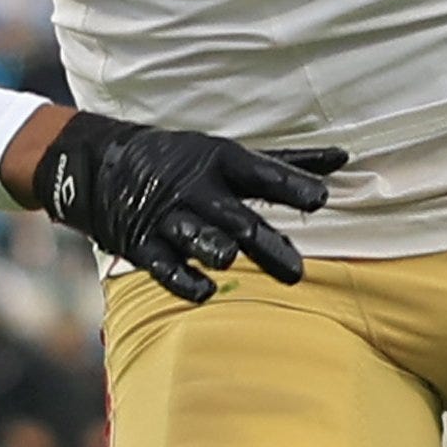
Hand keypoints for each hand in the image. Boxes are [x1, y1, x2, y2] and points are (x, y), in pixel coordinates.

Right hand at [32, 113, 345, 301]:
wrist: (101, 164)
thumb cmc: (184, 162)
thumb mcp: (231, 154)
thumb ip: (288, 163)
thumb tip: (345, 158)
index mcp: (221, 161)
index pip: (262, 173)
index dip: (290, 185)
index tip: (320, 199)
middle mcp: (196, 189)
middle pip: (236, 218)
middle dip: (265, 243)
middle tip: (296, 272)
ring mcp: (168, 218)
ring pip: (197, 238)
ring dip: (215, 250)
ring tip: (232, 260)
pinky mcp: (142, 244)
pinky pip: (164, 267)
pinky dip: (184, 281)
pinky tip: (206, 292)